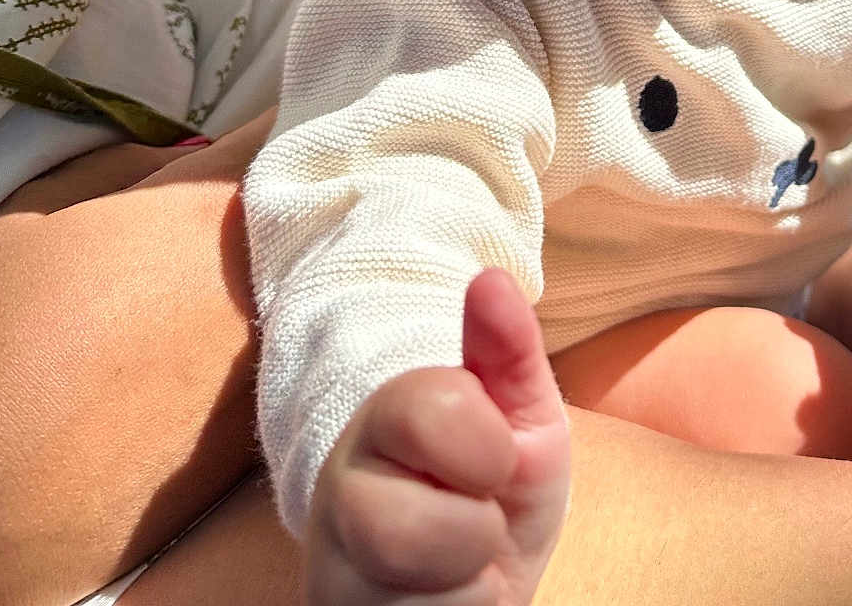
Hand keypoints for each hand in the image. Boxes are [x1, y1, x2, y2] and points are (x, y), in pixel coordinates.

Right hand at [304, 268, 570, 604]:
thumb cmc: (496, 485)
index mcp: (384, 417)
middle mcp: (338, 491)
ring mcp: (329, 569)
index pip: (424, 410)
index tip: (495, 455)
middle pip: (404, 527)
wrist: (479, 576)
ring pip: (408, 597)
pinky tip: (441, 600)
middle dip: (473, 530)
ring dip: (465, 585)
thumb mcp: (522, 416)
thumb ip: (508, 350)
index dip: (487, 445)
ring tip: (459, 562)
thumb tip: (491, 277)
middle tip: (474, 514)